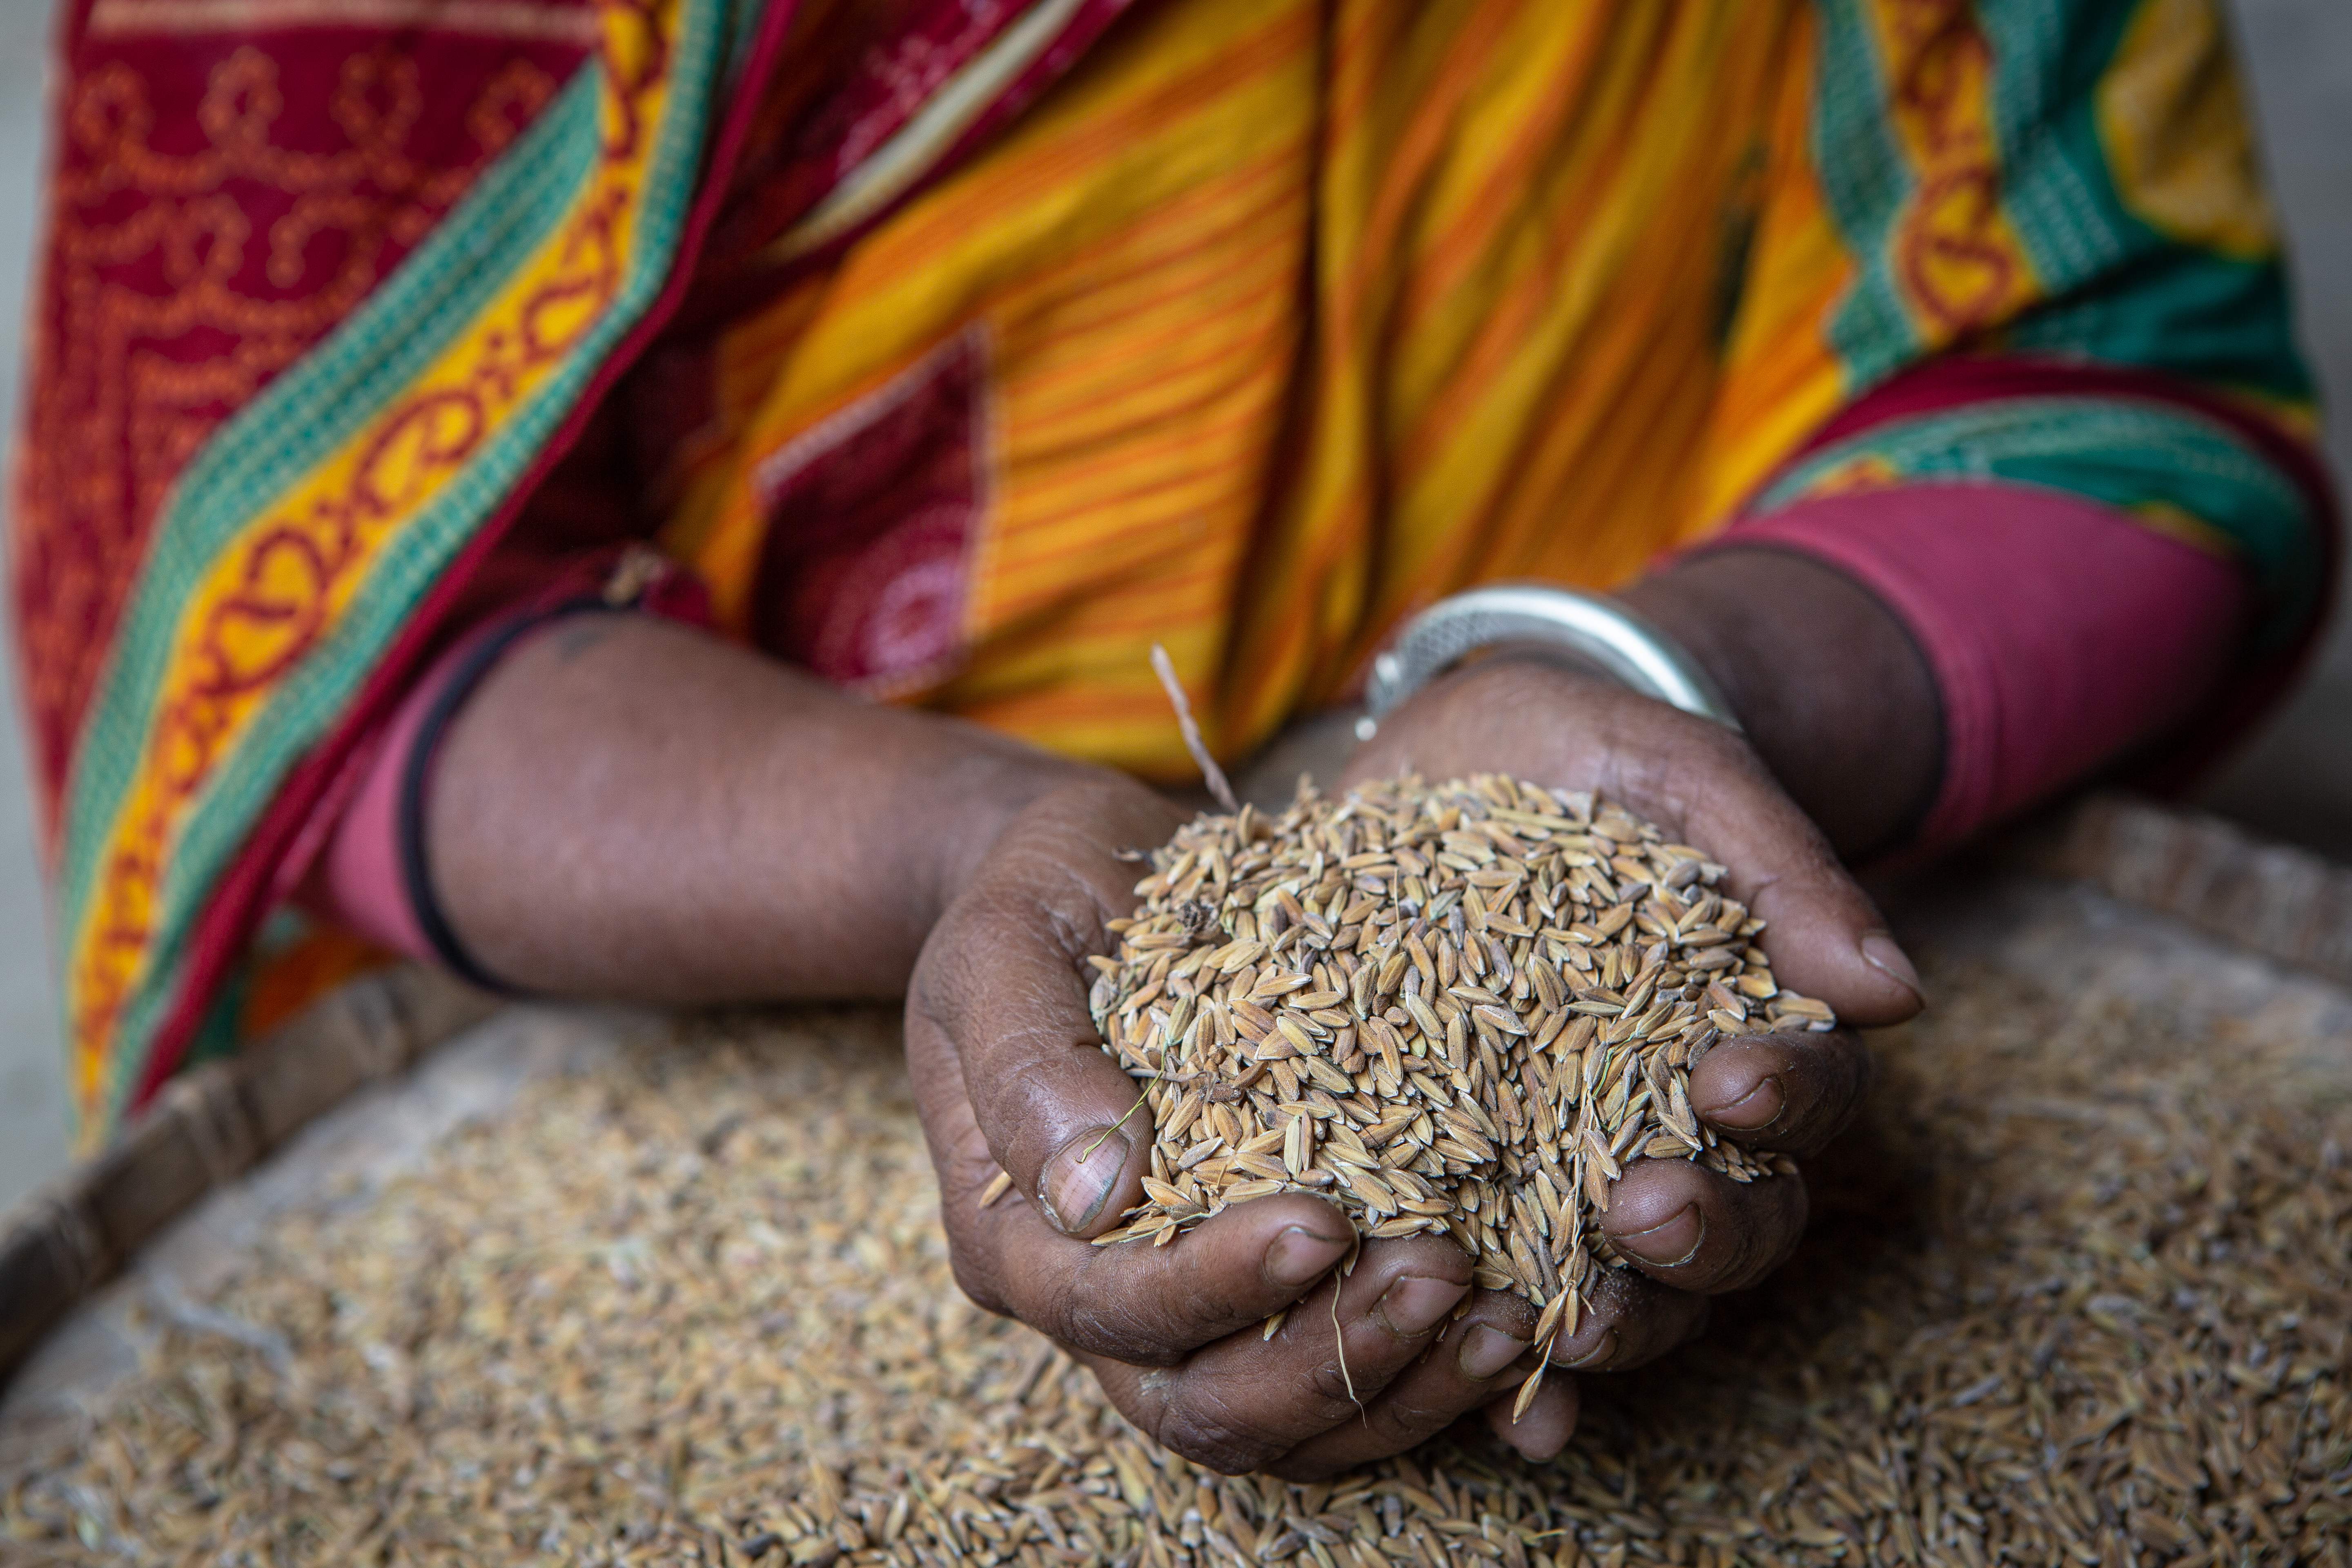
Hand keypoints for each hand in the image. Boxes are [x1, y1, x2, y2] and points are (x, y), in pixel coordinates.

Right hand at [905, 775, 1584, 1476]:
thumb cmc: (1043, 895)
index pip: (1113, 1310)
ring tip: (1504, 1313)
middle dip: (1328, 1354)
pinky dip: (1429, 1376)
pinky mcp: (1269, 1290)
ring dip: (1398, 1383)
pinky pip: (1343, 1385)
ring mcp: (1184, 1310)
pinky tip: (1518, 1320)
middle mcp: (1092, 1301)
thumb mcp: (1003, 941)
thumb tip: (1093, 1197)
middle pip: (1203, 1404)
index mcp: (1012, 1235)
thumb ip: (1025, 1058)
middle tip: (1444, 1270)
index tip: (1324, 1222)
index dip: (1216, 1287)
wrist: (1096, 876)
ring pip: (1284, 1421)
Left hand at [1336, 642, 1928, 1439]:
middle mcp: (1677, 1124)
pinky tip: (1508, 1418)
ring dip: (1616, 1323)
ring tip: (1562, 1335)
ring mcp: (1575, 1167)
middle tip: (1637, 1208)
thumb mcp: (1672, 764)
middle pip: (1742, 1224)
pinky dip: (1519, 1370)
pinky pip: (1515, 1301)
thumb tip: (1892, 996)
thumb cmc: (1583, 750)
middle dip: (1702, 1235)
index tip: (1732, 1080)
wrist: (1457, 757)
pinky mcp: (1473, 1188)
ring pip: (1639, 1288)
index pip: (1808, 1096)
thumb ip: (1779, 864)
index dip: (1787, 1100)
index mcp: (1748, 1030)